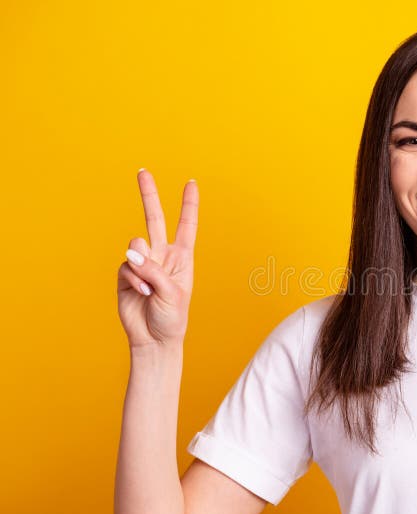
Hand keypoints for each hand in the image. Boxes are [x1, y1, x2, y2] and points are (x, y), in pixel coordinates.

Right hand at [117, 169, 198, 349]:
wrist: (154, 339)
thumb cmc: (172, 317)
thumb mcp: (173, 293)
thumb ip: (154, 270)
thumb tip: (131, 252)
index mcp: (182, 257)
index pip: (186, 225)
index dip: (189, 204)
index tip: (192, 183)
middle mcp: (162, 256)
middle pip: (155, 219)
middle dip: (149, 195)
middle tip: (143, 171)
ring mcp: (143, 264)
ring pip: (136, 246)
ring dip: (142, 267)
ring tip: (150, 289)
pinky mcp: (126, 274)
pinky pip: (126, 266)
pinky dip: (133, 279)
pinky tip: (141, 293)